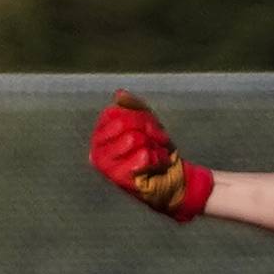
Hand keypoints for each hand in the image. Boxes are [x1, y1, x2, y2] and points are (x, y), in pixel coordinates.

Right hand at [88, 89, 213, 222]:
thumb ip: (134, 106)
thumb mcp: (149, 122)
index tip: (151, 129)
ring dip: (153, 146)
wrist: (176, 179)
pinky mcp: (119, 178)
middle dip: (148, 131)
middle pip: (125, 123)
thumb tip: (118, 94)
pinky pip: (142, 156)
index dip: (140, 117)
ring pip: (133, 138)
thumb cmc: (158, 151)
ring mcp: (106, 166)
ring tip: (154, 155)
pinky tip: (155, 166)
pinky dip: (156, 159)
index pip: (116, 112)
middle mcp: (96, 150)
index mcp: (101, 136)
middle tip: (155, 144)